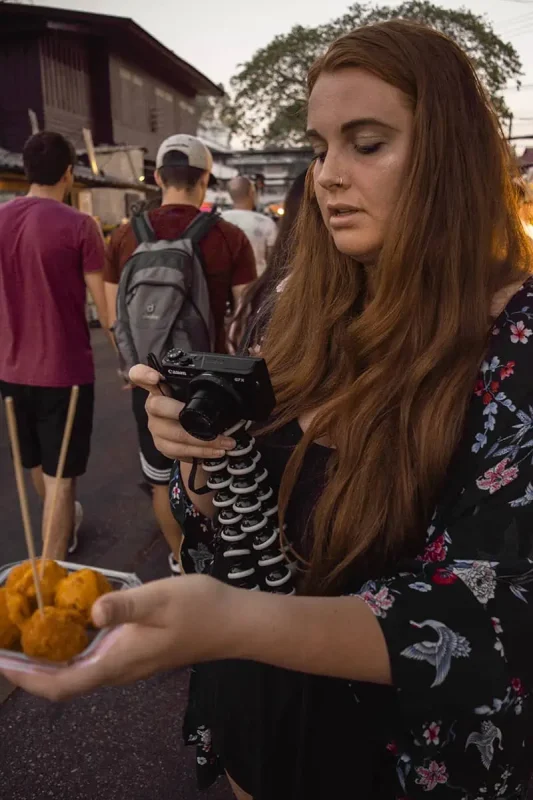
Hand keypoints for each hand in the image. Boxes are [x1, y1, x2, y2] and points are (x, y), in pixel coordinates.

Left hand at [0, 575, 233, 700]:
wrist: (234, 623)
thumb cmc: (199, 609)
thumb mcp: (161, 599)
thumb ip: (125, 605)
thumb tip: (91, 612)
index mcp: (119, 661)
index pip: (63, 684)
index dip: (28, 679)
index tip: (4, 663)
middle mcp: (119, 670)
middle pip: (65, 682)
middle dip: (31, 669)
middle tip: (8, 643)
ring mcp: (129, 663)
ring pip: (79, 670)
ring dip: (50, 658)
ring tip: (28, 632)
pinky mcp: (137, 653)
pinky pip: (94, 659)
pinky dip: (72, 647)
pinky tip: (69, 623)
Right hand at [128, 365, 235, 461]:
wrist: (189, 434)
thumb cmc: (192, 408)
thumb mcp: (195, 394)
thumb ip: (202, 387)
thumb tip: (232, 379)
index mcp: (160, 386)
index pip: (139, 375)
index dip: (143, 374)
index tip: (155, 377)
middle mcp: (153, 405)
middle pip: (157, 406)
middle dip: (180, 412)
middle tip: (203, 419)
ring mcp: (155, 426)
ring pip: (173, 434)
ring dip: (202, 440)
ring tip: (225, 442)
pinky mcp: (161, 445)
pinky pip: (178, 451)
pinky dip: (201, 452)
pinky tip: (216, 451)